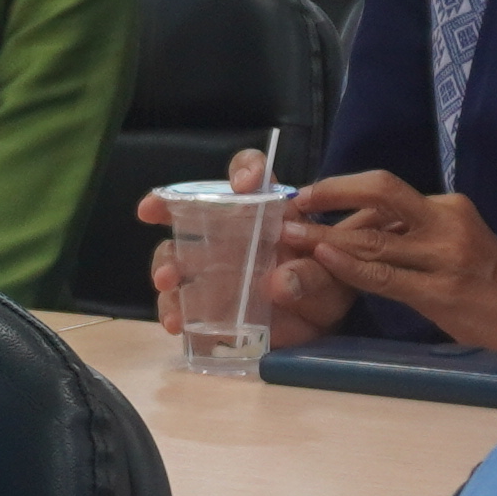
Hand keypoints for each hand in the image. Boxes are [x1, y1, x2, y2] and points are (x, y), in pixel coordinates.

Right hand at [139, 151, 353, 349]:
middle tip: (164, 215)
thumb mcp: (332, 278)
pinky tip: (175, 324)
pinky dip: (172, 311)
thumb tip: (282, 282)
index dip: (245, 170)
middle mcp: (232, 234)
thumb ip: (313, 275)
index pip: (252, 175)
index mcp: (267, 212)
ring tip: (167, 283)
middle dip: (170, 211)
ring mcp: (215, 268)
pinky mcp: (208, 302)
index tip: (243, 185)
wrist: (322, 325)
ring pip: (176, 257)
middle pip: (192, 212)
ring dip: (165, 266)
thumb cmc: (328, 286)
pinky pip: (180, 303)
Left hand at [285, 173, 496, 359]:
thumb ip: (415, 235)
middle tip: (296, 202)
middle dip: (332, 192)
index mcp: (448, 207)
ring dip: (325, 236)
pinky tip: (325, 259)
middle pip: (381, 190)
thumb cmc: (492, 287)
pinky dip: (351, 266)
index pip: (386, 191)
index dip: (343, 192)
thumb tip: (363, 232)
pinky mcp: (442, 291)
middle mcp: (447, 221)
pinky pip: (386, 275)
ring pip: (374, 237)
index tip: (312, 198)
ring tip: (291, 235)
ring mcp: (446, 255)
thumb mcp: (456, 245)